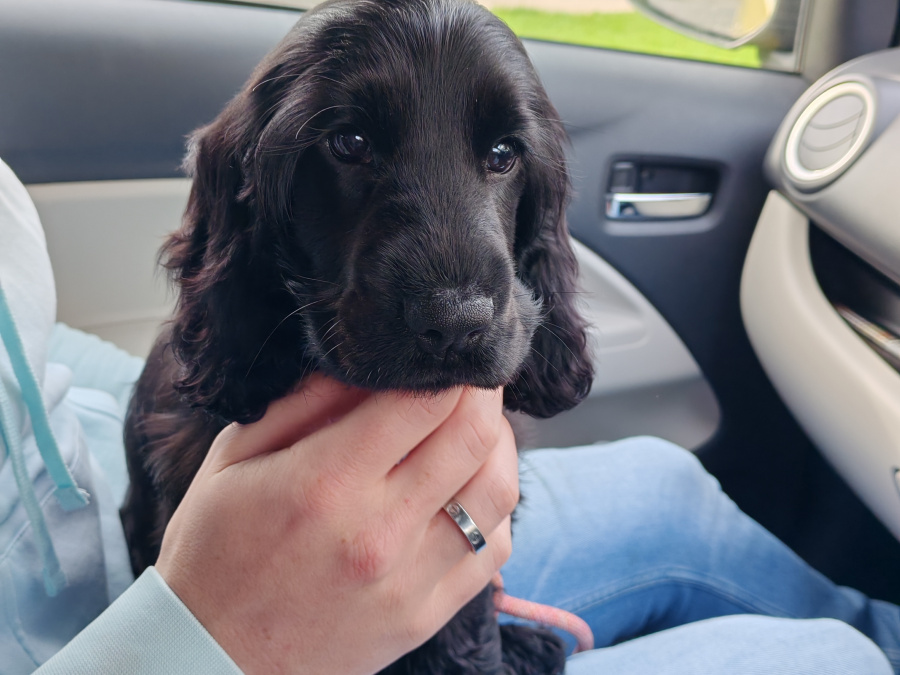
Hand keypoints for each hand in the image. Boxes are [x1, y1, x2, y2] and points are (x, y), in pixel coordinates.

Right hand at [155, 375, 517, 674]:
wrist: (212, 658)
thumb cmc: (215, 551)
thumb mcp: (234, 458)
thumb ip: (304, 402)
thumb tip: (367, 363)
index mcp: (324, 482)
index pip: (422, 402)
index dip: (448, 367)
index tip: (447, 355)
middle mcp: (378, 530)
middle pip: (472, 437)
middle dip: (483, 392)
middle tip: (474, 378)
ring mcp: (409, 580)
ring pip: (497, 491)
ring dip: (500, 444)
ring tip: (479, 426)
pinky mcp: (425, 615)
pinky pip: (494, 549)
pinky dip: (496, 507)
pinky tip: (472, 488)